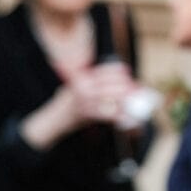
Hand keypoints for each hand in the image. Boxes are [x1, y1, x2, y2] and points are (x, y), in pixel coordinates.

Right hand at [21, 62, 136, 149]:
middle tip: (136, 87)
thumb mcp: (74, 87)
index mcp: (82, 79)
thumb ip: (89, 81)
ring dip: (126, 99)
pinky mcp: (88, 114)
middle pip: (111, 83)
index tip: (127, 70)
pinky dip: (119, 115)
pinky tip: (127, 117)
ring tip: (134, 100)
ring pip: (113, 97)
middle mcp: (84, 87)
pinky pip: (109, 113)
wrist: (54, 120)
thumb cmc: (66, 104)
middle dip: (126, 85)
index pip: (104, 71)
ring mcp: (86, 101)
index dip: (118, 70)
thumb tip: (111, 78)